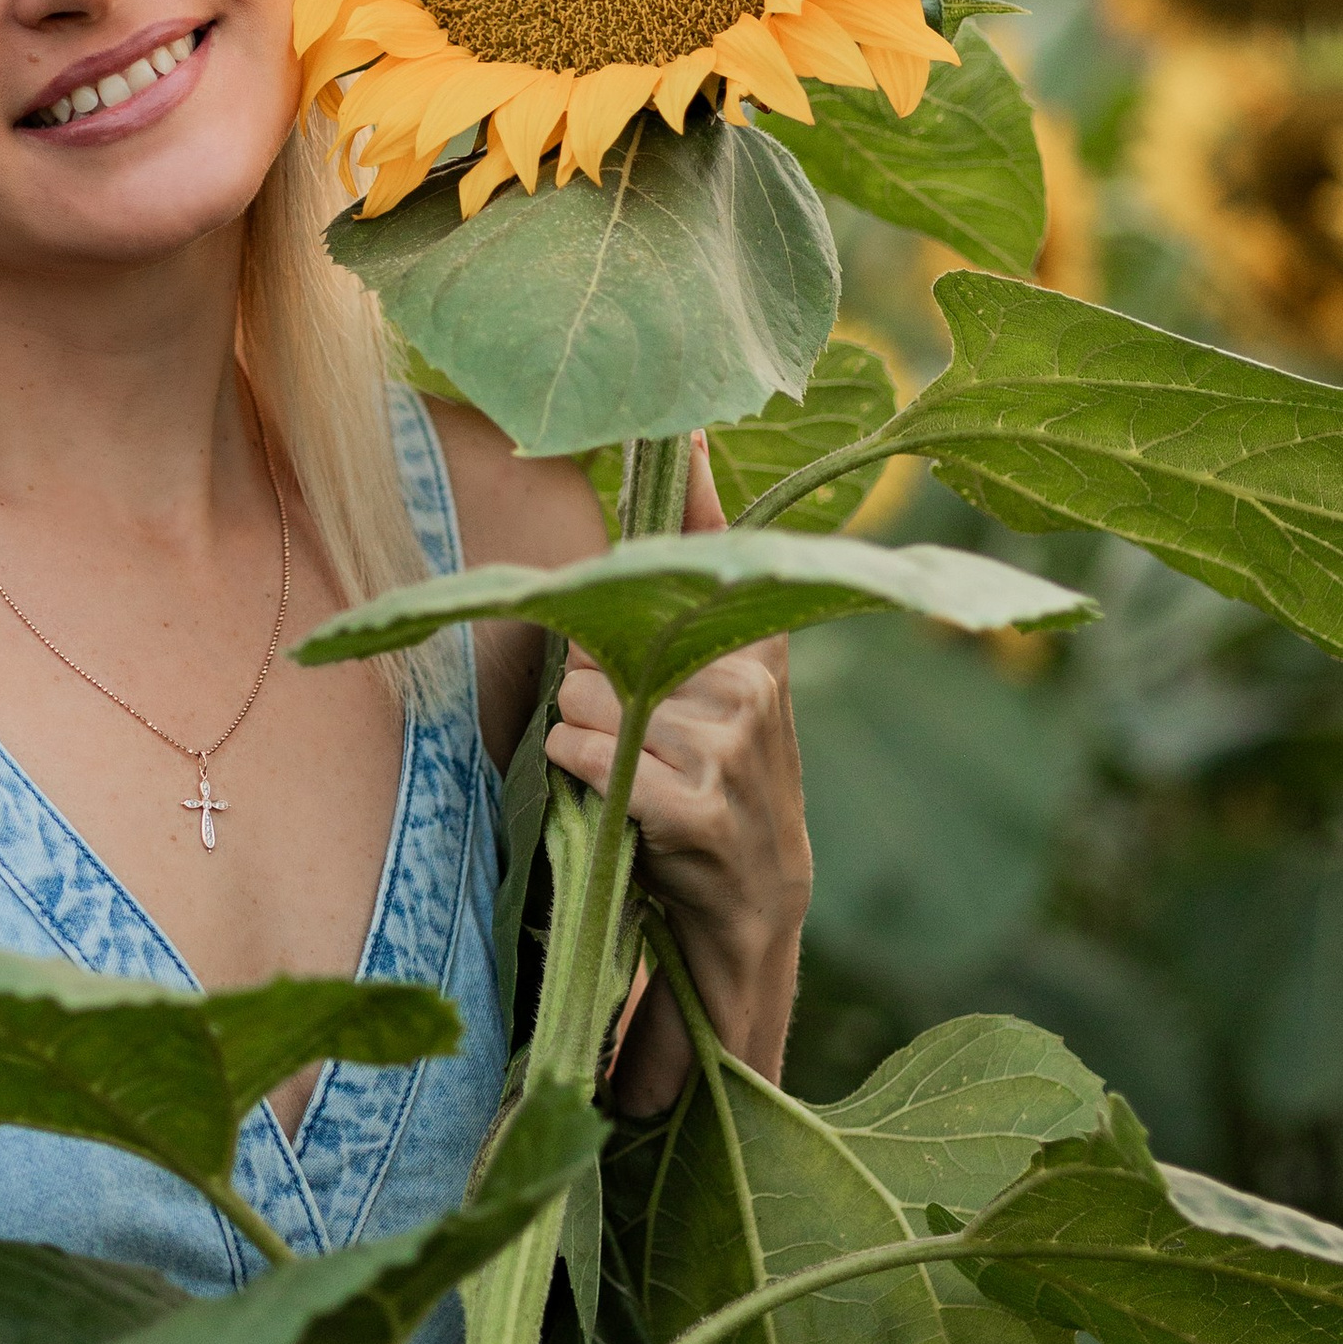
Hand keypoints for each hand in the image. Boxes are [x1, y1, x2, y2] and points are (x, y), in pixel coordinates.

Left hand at [545, 436, 812, 1119]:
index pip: (724, 549)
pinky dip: (591, 785)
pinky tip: (631, 815)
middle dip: (596, 697)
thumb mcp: (707, 709)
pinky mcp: (699, 802)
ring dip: (591, 751)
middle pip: (606, 649)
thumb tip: (583, 590)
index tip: (690, 429)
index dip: (694, 488)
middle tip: (643, 750)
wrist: (750, 914)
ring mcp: (731, 744)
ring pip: (592, 708)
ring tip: (643, 789)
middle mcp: (752, 684)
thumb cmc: (707, 799)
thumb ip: (662, 639)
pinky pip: (596, 761)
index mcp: (759, 649)